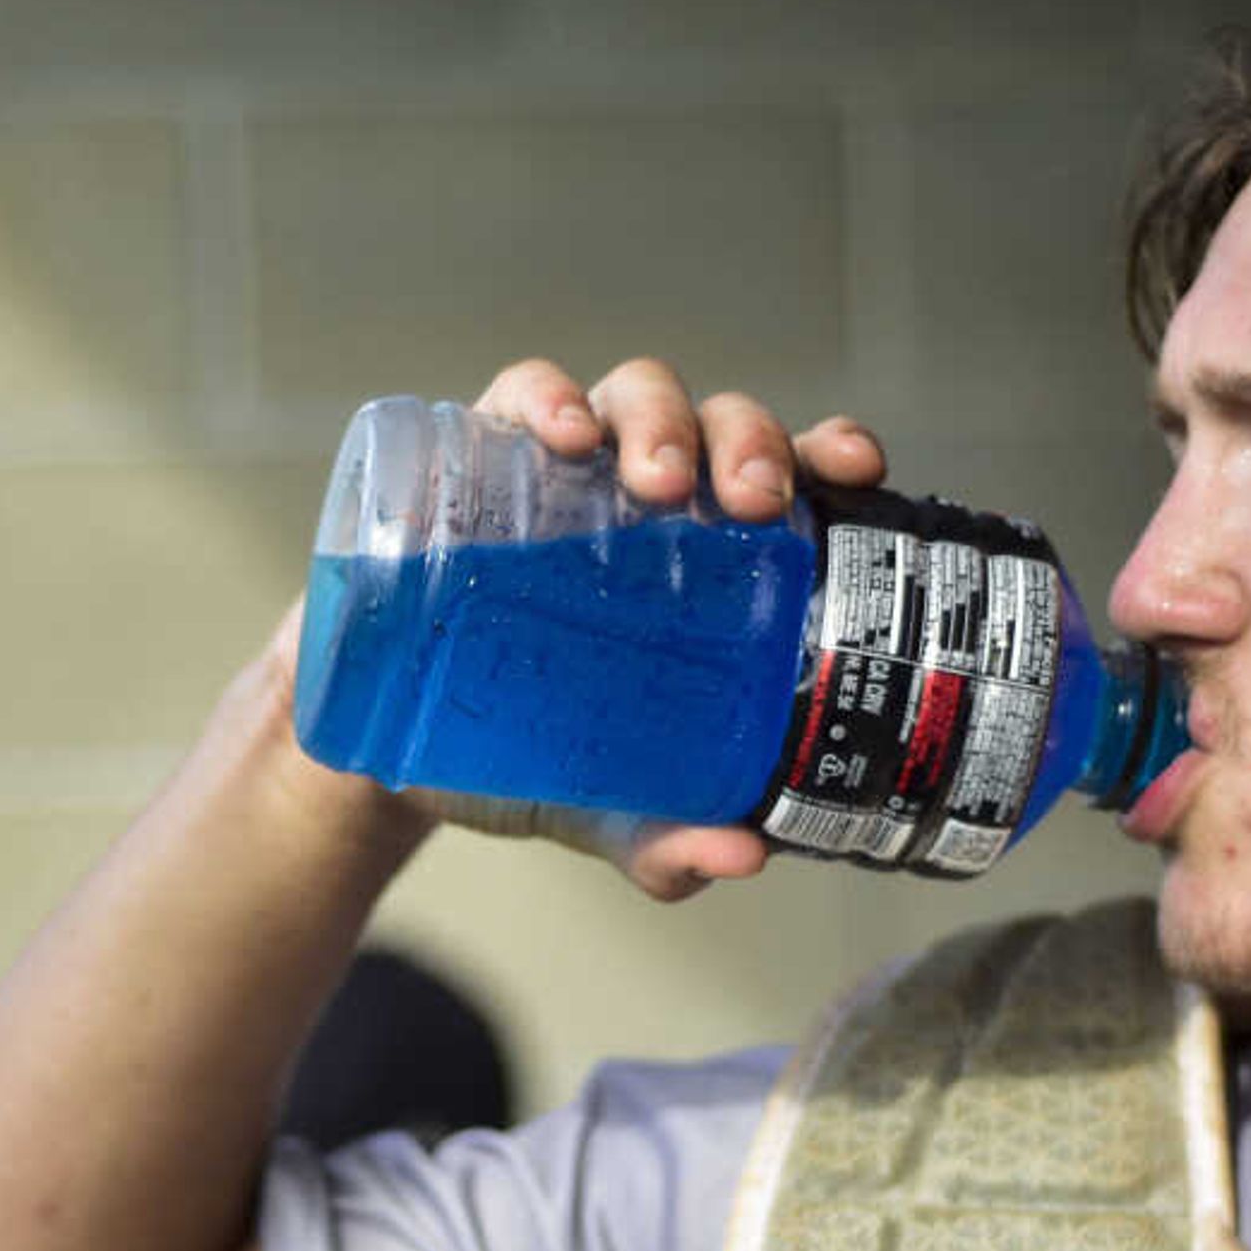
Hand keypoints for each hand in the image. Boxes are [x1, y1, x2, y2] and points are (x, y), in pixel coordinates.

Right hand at [247, 356, 896, 903]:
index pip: (794, 480)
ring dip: (658, 418)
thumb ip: (672, 840)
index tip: (858, 471)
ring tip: (655, 479)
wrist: (393, 760)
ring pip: (637, 395)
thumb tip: (746, 855)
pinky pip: (523, 394)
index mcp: (714, 558)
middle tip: (749, 502)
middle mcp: (654, 495)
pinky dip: (548, 400)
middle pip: (723, 426)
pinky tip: (562, 437)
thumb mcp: (608, 811)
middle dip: (749, 442)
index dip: (833, 453)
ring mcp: (569, 470)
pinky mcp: (480, 457)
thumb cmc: (530, 761)